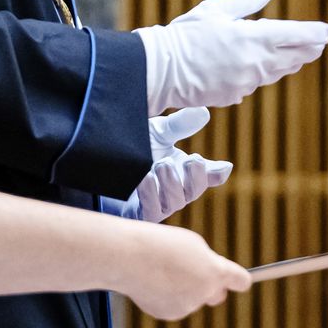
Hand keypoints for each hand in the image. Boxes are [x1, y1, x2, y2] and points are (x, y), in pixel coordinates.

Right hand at [121, 223, 251, 319]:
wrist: (129, 257)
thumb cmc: (162, 244)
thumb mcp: (193, 245)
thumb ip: (208, 263)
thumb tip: (211, 278)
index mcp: (215, 272)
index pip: (241, 281)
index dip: (239, 279)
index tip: (238, 279)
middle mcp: (205, 293)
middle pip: (217, 294)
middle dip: (211, 287)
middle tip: (197, 272)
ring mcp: (187, 307)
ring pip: (192, 299)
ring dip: (184, 288)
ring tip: (164, 270)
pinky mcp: (168, 314)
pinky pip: (174, 304)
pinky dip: (167, 296)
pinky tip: (154, 282)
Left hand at [129, 107, 231, 222]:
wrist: (103, 163)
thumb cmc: (136, 149)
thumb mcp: (158, 133)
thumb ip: (179, 125)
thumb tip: (203, 113)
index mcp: (184, 171)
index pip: (208, 176)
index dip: (217, 173)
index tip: (224, 167)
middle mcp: (175, 190)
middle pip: (195, 191)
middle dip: (196, 175)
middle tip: (192, 159)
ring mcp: (159, 205)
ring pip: (175, 202)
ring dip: (171, 182)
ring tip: (162, 164)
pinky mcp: (139, 215)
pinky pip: (151, 210)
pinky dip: (149, 193)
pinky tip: (144, 177)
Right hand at [135, 0, 327, 114]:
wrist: (161, 69)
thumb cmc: (186, 34)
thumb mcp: (217, 11)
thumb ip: (248, 2)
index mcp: (252, 37)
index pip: (296, 36)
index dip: (315, 33)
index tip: (327, 31)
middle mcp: (255, 62)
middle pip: (293, 57)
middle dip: (308, 49)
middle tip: (320, 43)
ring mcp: (246, 82)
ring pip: (277, 71)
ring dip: (289, 62)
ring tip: (299, 55)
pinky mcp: (235, 95)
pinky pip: (255, 82)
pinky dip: (260, 72)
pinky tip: (260, 66)